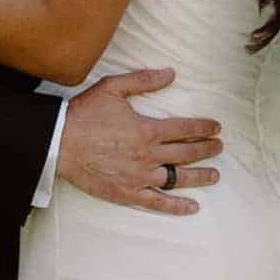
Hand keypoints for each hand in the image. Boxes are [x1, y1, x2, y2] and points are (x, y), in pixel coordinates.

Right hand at [53, 66, 219, 212]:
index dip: (204, 127)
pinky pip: (158, 203)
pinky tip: (193, 206)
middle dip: (207, 149)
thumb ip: (144, 80)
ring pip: (177, 179)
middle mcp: (148, 156)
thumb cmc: (85, 114)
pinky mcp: (128, 194)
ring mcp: (139, 177)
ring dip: (200, 176)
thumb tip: (171, 73)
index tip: (216, 127)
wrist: (59, 143)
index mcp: (147, 130)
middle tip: (219, 147)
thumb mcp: (113, 88)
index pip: (185, 129)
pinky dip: (177, 206)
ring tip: (215, 175)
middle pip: (186, 153)